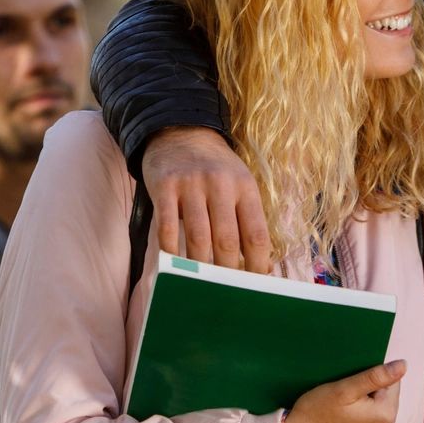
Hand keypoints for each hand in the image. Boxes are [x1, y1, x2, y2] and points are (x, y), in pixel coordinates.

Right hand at [142, 127, 270, 273]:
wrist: (179, 131)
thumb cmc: (215, 168)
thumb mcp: (239, 183)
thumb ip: (247, 218)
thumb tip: (259, 265)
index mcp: (245, 187)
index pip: (256, 234)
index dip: (257, 264)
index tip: (254, 285)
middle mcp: (220, 184)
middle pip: (226, 240)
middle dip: (226, 271)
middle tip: (224, 291)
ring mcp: (190, 185)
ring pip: (197, 237)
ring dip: (199, 266)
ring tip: (200, 284)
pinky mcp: (164, 186)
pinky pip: (166, 227)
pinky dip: (170, 250)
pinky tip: (173, 263)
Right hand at [282, 361, 406, 422]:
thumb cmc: (315, 413)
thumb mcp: (344, 389)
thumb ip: (376, 376)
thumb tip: (404, 365)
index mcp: (385, 414)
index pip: (392, 385)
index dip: (371, 381)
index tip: (350, 387)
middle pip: (386, 403)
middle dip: (370, 397)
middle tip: (343, 400)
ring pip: (377, 420)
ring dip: (366, 413)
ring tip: (340, 415)